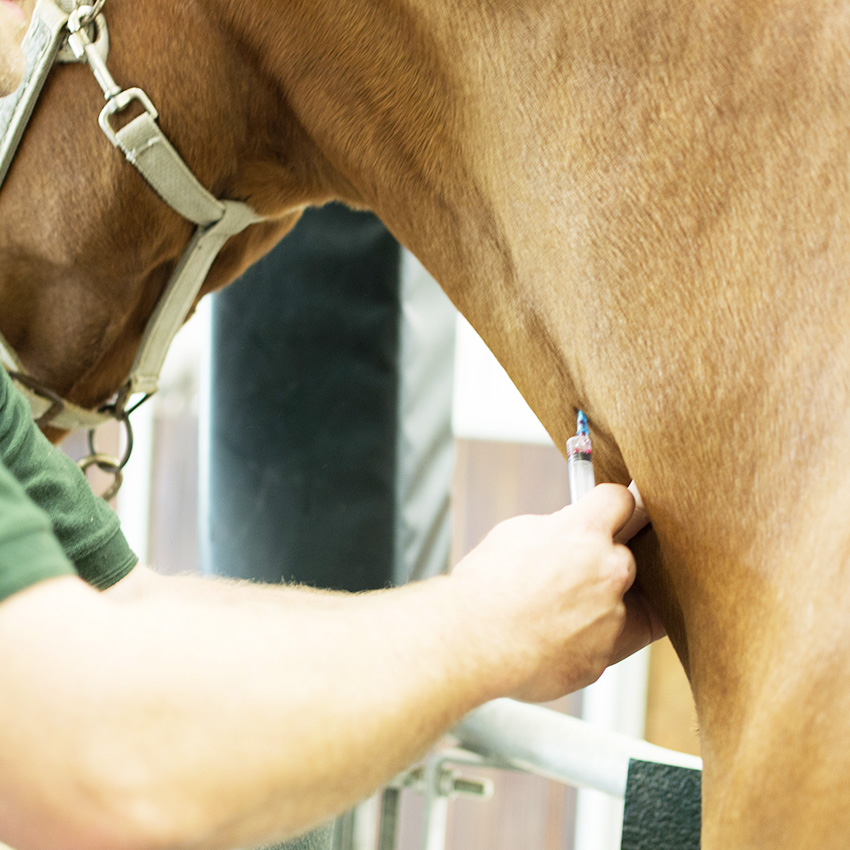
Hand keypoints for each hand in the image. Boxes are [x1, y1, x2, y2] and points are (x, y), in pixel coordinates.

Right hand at [451, 483, 645, 702]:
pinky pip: (601, 641)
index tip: (605, 515)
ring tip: (547, 613)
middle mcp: (609, 572)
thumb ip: (556, 527)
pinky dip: (581, 640)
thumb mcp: (515, 533)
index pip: (620, 500)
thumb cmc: (484, 587)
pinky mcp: (604, 657)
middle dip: (600, 562)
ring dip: (592, 605)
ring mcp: (611, 618)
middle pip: (623, 556)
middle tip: (563, 574)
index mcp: (586, 532)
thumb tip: (570, 528)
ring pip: (614, 603)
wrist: (470, 644)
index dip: (609, 507)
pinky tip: (547, 639)